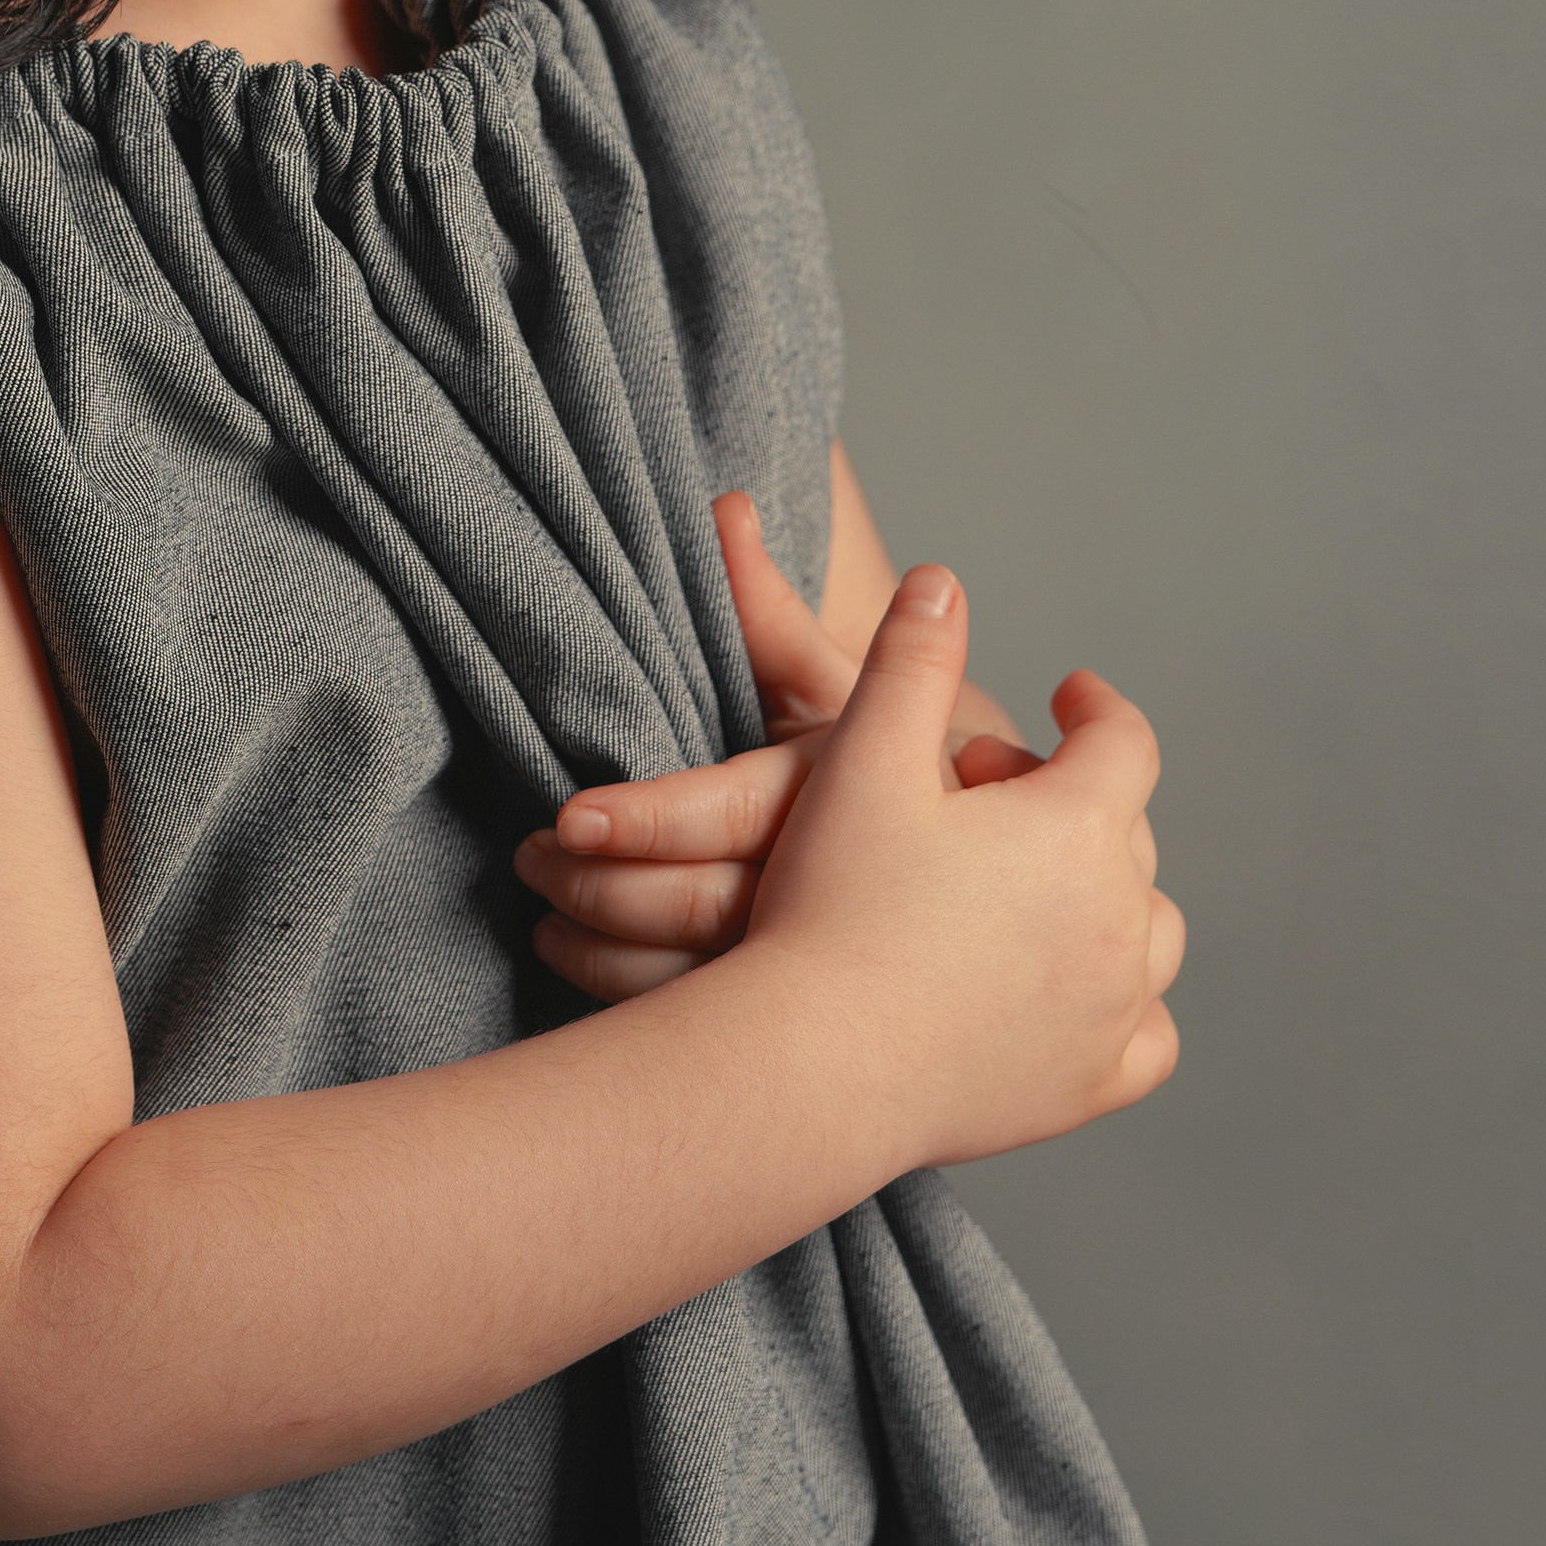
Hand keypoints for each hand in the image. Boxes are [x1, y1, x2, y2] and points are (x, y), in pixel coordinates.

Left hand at [513, 494, 1035, 1001]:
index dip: (648, 820)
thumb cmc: (915, 769)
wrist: (1016, 881)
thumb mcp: (851, 687)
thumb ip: (771, 613)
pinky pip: (728, 1039)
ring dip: (608, 957)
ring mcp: (845, 970)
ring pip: (709, 984)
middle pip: (709, 906)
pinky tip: (590, 981)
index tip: (567, 820)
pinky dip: (647, 1016)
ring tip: (540, 922)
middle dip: (603, 891)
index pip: (736, 813)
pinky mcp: (834, 1030)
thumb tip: (723, 506)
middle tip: (529, 861)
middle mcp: (854, 888)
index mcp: (860, 792)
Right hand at [740, 564, 1182, 1169]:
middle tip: (987, 796)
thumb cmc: (835, 901)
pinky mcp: (1091, 1086)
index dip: (1094, 707)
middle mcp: (1121, 920)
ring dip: (1103, 896)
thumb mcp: (864, 755)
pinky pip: (1147, 1035)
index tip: (1068, 693)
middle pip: (1127, 833)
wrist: (814, 1063)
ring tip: (1033, 888)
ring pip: (1149, 933)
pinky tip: (1071, 991)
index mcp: (1080, 827)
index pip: (1123, 740)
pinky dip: (1123, 1003)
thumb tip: (944, 581)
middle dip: (1070, 799)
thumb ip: (910, 656)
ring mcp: (1114, 1010)